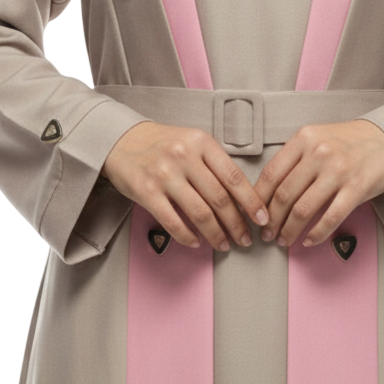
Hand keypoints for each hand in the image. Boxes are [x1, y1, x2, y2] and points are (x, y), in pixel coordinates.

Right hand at [102, 121, 269, 250]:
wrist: (121, 139)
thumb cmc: (162, 144)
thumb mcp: (192, 142)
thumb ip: (214, 163)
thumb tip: (242, 197)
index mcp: (201, 142)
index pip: (234, 176)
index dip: (251, 201)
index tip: (262, 218)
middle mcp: (184, 156)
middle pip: (220, 198)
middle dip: (237, 224)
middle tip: (245, 239)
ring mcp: (164, 174)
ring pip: (200, 212)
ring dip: (216, 234)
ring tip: (224, 244)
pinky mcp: (146, 191)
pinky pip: (172, 221)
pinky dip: (187, 236)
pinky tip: (196, 242)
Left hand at [252, 119, 383, 248]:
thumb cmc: (350, 141)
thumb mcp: (317, 137)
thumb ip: (295, 158)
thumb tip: (269, 191)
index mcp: (304, 139)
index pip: (271, 174)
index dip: (258, 200)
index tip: (253, 215)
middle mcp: (318, 153)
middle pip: (284, 195)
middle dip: (271, 220)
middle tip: (266, 234)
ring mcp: (338, 171)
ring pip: (303, 209)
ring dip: (289, 230)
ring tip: (284, 240)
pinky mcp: (357, 188)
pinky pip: (330, 218)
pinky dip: (316, 234)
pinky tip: (309, 241)